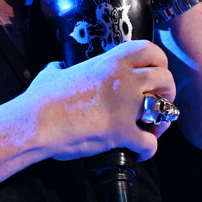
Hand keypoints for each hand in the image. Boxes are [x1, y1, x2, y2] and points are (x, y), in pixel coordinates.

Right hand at [21, 40, 176, 161]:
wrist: (35, 122)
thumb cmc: (42, 98)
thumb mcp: (53, 72)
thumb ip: (62, 68)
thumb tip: (59, 68)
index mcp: (109, 62)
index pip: (149, 49)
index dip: (159, 61)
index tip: (154, 71)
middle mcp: (124, 80)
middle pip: (165, 78)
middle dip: (167, 92)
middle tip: (157, 102)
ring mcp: (125, 106)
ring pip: (165, 108)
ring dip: (163, 120)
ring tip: (152, 128)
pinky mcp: (121, 132)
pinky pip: (150, 143)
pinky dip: (148, 150)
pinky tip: (140, 152)